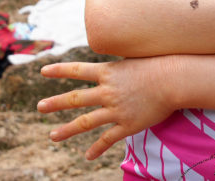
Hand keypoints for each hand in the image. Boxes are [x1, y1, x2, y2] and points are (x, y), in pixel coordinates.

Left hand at [38, 57, 177, 159]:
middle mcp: (107, 91)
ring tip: (52, 136)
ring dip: (66, 130)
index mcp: (108, 72)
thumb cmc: (159, 64)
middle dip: (55, 103)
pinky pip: (107, 139)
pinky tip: (87, 156)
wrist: (175, 80)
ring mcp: (116, 110)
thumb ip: (120, 65)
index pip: (77, 70)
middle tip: (40, 107)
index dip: (58, 70)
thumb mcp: (134, 58)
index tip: (42, 71)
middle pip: (75, 98)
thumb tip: (112, 62)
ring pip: (85, 122)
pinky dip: (96, 149)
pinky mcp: (127, 125)